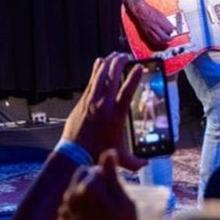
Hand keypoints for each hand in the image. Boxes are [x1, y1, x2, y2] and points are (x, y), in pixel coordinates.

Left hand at [58, 150, 137, 219]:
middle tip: (109, 198)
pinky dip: (79, 208)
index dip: (108, 177)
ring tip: (101, 212)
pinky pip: (70, 206)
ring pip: (74, 190)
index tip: (116, 190)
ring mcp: (65, 208)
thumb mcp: (125, 203)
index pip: (96, 169)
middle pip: (81, 176)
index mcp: (87, 187)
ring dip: (85, 194)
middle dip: (93, 182)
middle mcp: (71, 194)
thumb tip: (108, 152)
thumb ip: (113, 175)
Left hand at [61, 54, 147, 171]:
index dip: (134, 78)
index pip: (127, 92)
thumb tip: (145, 164)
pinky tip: (99, 62)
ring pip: (100, 76)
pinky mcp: (83, 101)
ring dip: (108, 63)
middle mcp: (104, 104)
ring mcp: (92, 101)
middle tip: (126, 56)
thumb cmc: (97, 153)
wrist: (74, 151)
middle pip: (112, 78)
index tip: (140, 67)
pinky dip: (96, 70)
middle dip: (120, 64)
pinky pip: (91, 81)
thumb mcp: (120, 157)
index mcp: (116, 115)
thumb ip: (134, 162)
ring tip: (115, 55)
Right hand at [129, 0, 173, 46]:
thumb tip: (172, 27)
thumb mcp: (161, 15)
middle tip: (171, 38)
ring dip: (164, 41)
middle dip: (169, 38)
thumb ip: (167, 22)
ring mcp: (150, 31)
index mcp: (160, 21)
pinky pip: (153, 40)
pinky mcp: (146, 33)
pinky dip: (158, 41)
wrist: (141, 11)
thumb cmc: (150, 11)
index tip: (174, 30)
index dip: (173, 31)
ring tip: (166, 40)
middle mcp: (155, 26)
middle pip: (164, 37)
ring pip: (159, 40)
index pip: (169, 29)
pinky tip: (160, 40)